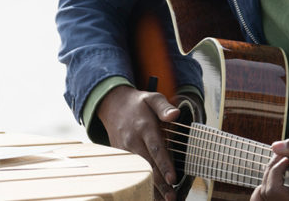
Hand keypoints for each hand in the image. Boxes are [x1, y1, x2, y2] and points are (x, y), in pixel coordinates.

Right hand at [97, 85, 181, 200]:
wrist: (112, 104)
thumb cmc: (138, 104)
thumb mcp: (152, 98)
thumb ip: (164, 107)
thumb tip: (176, 114)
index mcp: (144, 126)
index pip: (156, 148)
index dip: (164, 164)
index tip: (173, 179)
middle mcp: (132, 140)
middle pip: (147, 165)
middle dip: (160, 183)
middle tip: (172, 197)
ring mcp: (124, 150)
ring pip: (138, 172)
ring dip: (151, 188)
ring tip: (164, 200)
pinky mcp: (120, 156)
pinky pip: (131, 172)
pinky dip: (141, 184)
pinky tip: (151, 195)